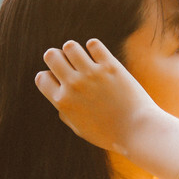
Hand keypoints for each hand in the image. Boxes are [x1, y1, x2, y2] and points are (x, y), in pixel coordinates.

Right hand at [35, 39, 158, 154]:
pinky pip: (93, 44)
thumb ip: (65, 112)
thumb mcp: (80, 129)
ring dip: (74, 50)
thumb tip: (60, 96)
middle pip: (51, 56)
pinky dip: (94, 47)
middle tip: (69, 64)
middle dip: (57, 57)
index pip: (41, 78)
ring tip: (83, 58)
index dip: (49, 77)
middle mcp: (73, 85)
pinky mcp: (110, 66)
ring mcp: (91, 74)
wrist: (137, 131)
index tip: (60, 81)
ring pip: (70, 46)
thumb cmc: (109, 134)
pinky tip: (99, 55)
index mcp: (63, 102)